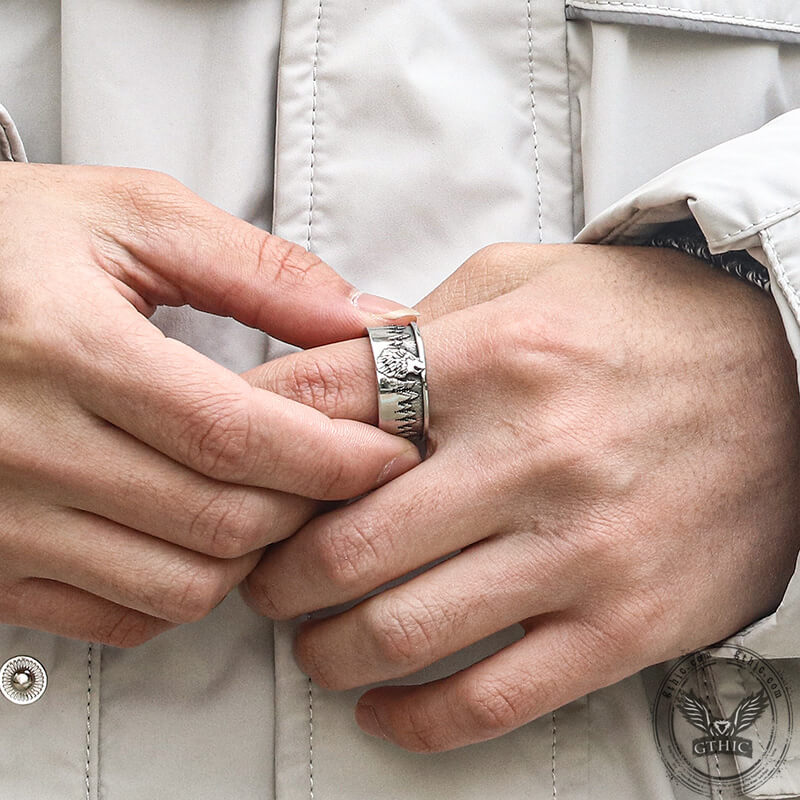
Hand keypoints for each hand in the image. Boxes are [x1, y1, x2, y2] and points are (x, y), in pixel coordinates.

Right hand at [0, 162, 418, 645]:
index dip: (335, 456)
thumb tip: (366, 320)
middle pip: (220, 520)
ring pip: (181, 585)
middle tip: (345, 472)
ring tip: (273, 497)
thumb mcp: (130, 218)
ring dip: (254, 551)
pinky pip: (119, 617)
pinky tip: (198, 534)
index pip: (236, 435)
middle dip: (310, 504)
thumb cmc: (3, 246)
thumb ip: (259, 270)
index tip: (391, 453)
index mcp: (66, 346)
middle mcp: (21, 445)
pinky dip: (186, 587)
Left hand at [243, 243, 799, 750]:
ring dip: (327, 650)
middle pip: (344, 540)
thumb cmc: (644, 325)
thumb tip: (333, 358)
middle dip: (275, 573)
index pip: (324, 403)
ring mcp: (580, 548)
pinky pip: (493, 696)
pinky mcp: (623, 622)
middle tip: (263, 577)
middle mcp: (533, 454)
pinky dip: (415, 719)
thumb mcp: (526, 282)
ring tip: (312, 640)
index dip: (251, 444)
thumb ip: (421, 323)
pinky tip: (383, 707)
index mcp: (494, 357)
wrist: (787, 378)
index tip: (229, 477)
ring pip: (402, 631)